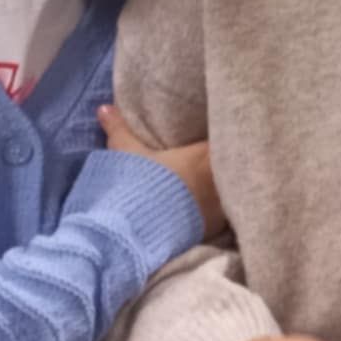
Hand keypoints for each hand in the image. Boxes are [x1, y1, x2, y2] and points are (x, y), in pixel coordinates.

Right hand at [99, 105, 225, 240]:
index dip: (227, 132)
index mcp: (207, 153)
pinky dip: (225, 208)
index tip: (224, 129)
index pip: (228, 136)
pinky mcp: (219, 226)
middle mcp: (221, 176)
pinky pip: (229, 212)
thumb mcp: (129, 155)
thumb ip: (120, 128)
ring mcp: (223, 203)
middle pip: (236, 160)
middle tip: (222, 155)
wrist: (138, 232)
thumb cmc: (139, 187)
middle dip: (232, 157)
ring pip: (235, 186)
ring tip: (222, 180)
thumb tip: (104, 108)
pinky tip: (215, 207)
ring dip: (231, 183)